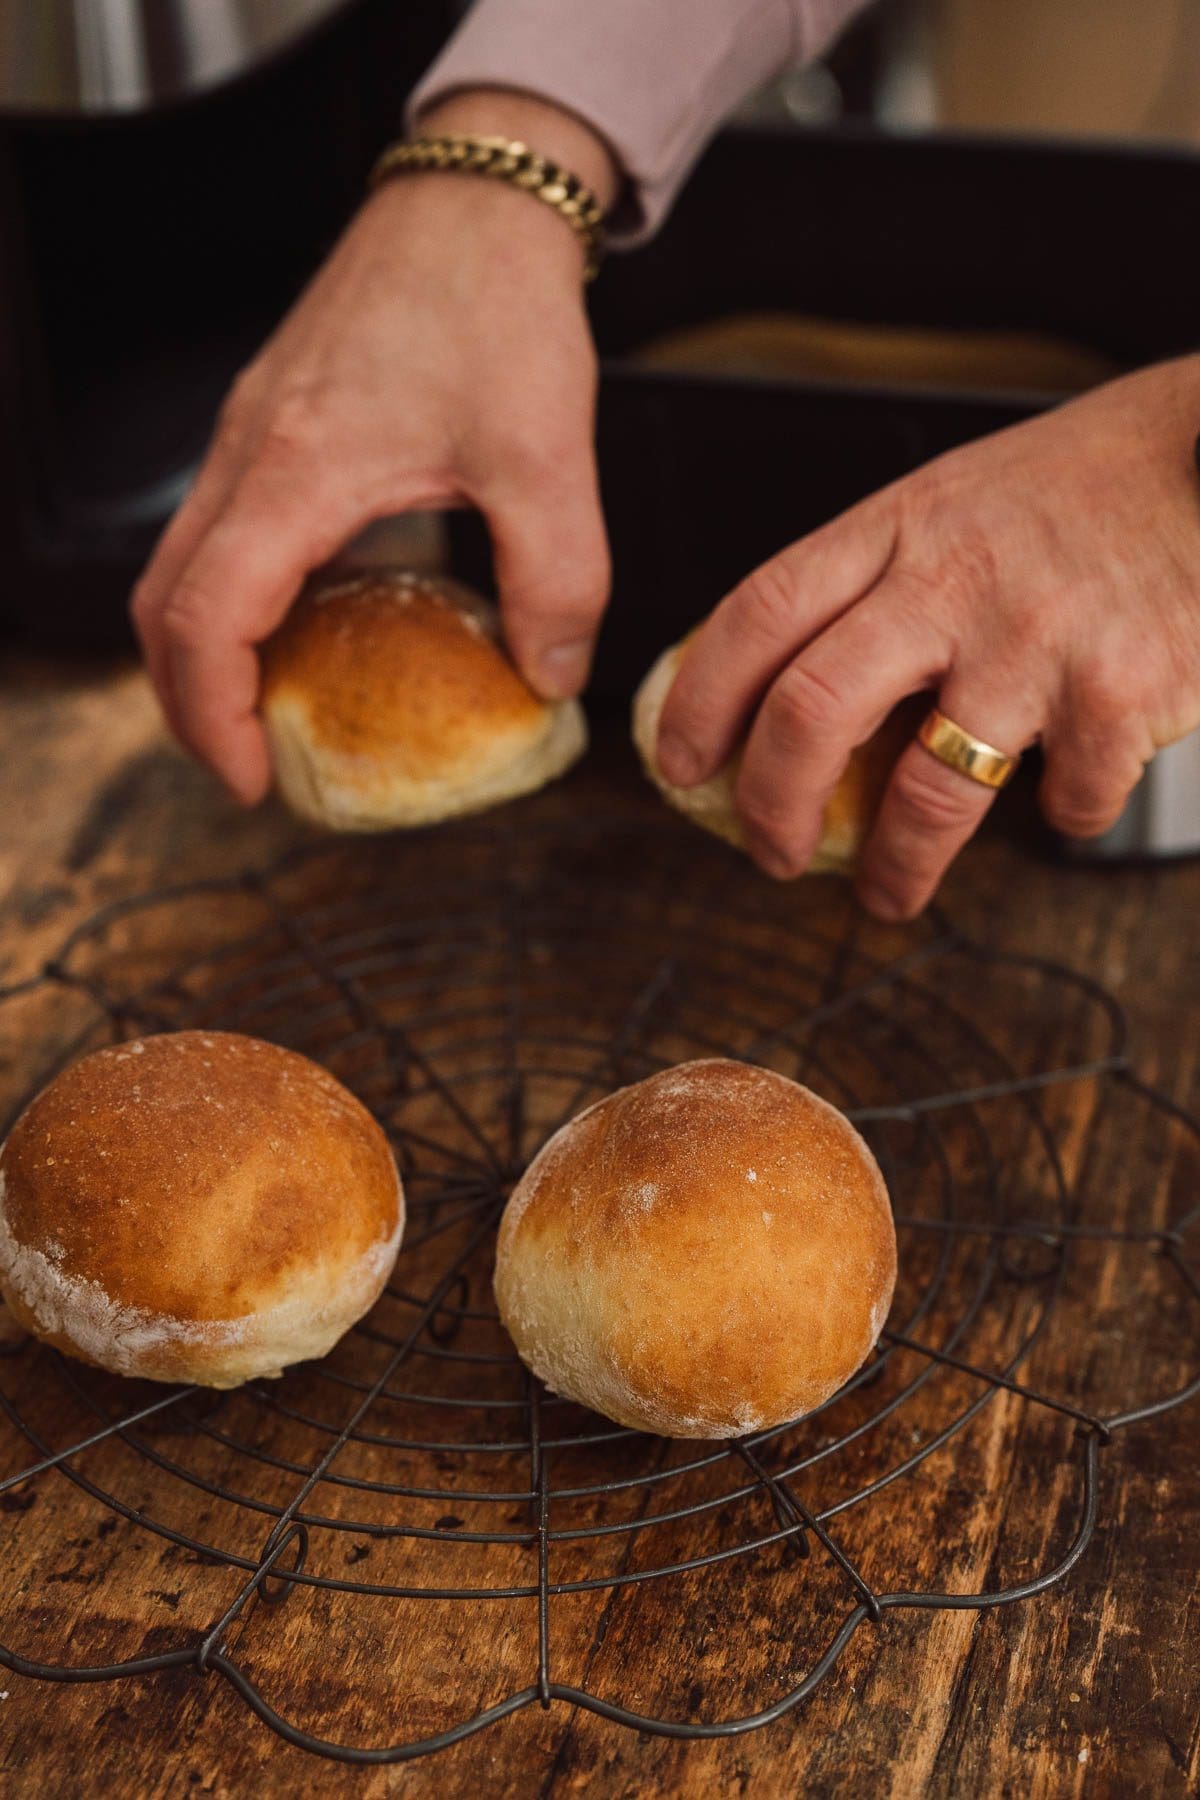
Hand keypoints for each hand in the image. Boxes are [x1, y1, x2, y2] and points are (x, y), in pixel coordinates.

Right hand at [132, 90, 617, 803]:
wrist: (477, 198)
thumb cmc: (498, 305)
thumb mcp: (550, 457)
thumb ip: (559, 582)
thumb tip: (549, 679)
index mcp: (296, 470)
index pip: (205, 619)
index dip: (212, 717)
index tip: (253, 780)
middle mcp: (249, 452)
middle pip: (161, 605)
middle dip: (188, 703)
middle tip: (250, 766)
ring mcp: (250, 433)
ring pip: (179, 566)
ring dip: (204, 652)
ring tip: (267, 713)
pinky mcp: (273, 422)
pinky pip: (219, 530)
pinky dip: (235, 598)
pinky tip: (304, 627)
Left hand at [655, 356, 1199, 917]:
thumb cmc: (1086, 488)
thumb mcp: (957, 502)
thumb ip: (878, 583)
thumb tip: (790, 694)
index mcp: (900, 525)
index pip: (759, 614)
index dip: (701, 700)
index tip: (679, 764)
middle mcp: (955, 580)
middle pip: (811, 712)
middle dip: (771, 805)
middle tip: (768, 852)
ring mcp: (1036, 640)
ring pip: (925, 793)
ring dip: (894, 869)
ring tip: (885, 897)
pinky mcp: (1119, 696)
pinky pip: (1064, 805)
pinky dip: (1060, 819)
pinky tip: (1065, 798)